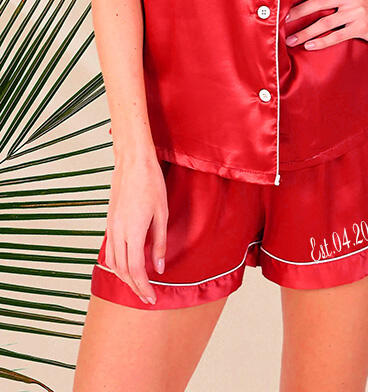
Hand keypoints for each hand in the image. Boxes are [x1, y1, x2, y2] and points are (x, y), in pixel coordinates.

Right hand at [104, 148, 167, 304]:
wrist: (132, 164)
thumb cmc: (152, 184)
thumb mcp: (162, 214)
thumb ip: (159, 242)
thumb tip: (158, 267)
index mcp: (133, 232)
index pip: (135, 270)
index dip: (143, 287)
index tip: (152, 298)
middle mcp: (118, 233)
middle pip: (122, 271)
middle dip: (135, 287)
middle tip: (147, 298)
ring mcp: (111, 228)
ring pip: (113, 263)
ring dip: (125, 278)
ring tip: (139, 286)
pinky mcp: (110, 223)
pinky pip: (110, 251)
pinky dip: (118, 264)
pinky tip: (127, 267)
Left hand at [285, 0, 367, 49]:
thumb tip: (305, 5)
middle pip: (319, 2)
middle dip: (298, 12)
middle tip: (282, 20)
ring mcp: (357, 11)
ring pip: (325, 22)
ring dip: (305, 32)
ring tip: (291, 40)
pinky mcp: (362, 27)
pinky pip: (336, 35)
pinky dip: (321, 42)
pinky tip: (310, 46)